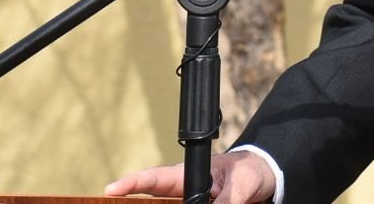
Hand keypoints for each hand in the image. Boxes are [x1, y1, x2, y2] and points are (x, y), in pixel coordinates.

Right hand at [104, 150, 276, 203]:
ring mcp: (184, 203)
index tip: (111, 189)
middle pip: (149, 200)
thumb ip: (226, 203)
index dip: (131, 183)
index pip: (154, 178)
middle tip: (114, 198)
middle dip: (132, 202)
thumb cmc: (248, 173)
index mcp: (187, 175)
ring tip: (128, 201)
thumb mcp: (240, 187)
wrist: (262, 177)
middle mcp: (180, 190)